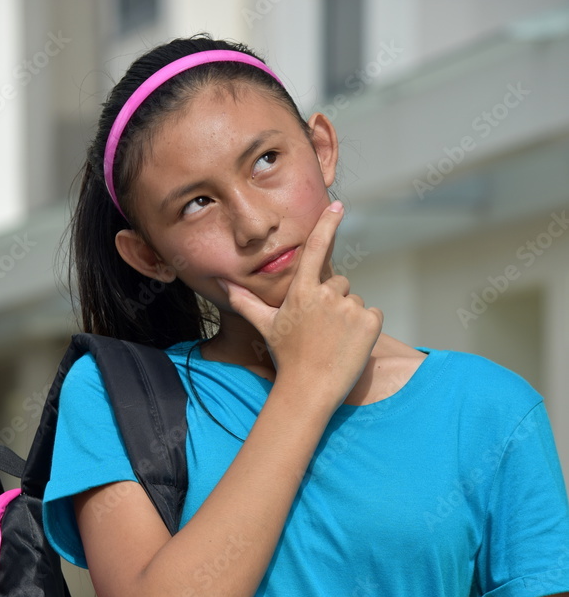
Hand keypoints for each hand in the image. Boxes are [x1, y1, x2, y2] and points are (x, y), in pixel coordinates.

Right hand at [217, 202, 383, 414]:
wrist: (309, 390)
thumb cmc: (286, 358)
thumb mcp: (265, 327)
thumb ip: (245, 302)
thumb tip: (224, 285)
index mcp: (301, 290)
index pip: (315, 249)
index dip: (327, 225)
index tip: (338, 206)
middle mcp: (326, 293)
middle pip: (339, 284)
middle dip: (334, 303)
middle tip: (321, 332)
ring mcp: (349, 307)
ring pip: (356, 302)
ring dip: (349, 319)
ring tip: (334, 343)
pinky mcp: (369, 321)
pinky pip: (372, 315)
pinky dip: (366, 330)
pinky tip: (350, 346)